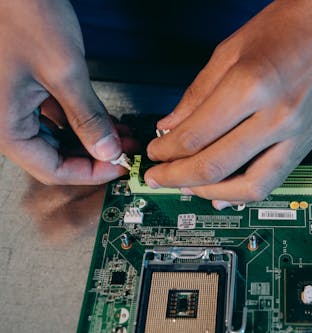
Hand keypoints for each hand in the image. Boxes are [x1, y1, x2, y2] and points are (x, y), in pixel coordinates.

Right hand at [0, 0, 124, 184]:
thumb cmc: (22, 15)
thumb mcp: (63, 72)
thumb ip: (87, 116)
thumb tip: (106, 149)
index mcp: (5, 125)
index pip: (51, 169)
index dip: (89, 173)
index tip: (118, 167)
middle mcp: (7, 120)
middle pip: (54, 157)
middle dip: (94, 156)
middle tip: (125, 152)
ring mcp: (16, 105)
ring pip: (58, 138)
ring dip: (91, 139)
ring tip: (121, 136)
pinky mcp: (27, 91)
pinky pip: (56, 117)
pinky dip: (81, 121)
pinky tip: (105, 119)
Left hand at [146, 0, 311, 208]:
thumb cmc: (287, 25)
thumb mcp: (230, 50)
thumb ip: (197, 94)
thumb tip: (171, 126)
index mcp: (252, 86)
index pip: (196, 135)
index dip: (166, 151)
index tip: (154, 153)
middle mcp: (278, 116)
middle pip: (217, 166)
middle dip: (178, 177)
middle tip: (158, 178)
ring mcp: (299, 133)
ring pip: (250, 186)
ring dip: (212, 193)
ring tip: (189, 188)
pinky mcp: (310, 141)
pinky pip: (274, 180)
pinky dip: (245, 191)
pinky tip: (226, 193)